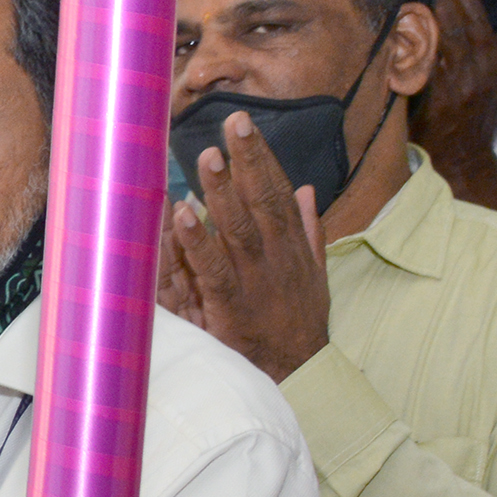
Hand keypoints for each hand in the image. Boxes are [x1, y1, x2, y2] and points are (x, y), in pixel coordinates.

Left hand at [161, 111, 333, 381]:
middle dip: (248, 161)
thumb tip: (308, 190)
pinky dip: (198, 242)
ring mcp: (256, 280)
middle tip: (232, 123)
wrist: (300, 373)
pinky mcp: (233, 305)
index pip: (279, 192)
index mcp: (293, 246)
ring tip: (206, 157)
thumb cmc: (301, 323)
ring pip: (238, 229)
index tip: (246, 126)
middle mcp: (278, 256)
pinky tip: (182, 216)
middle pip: (263, 201)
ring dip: (222, 193)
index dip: (263, 158)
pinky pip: (214, 269)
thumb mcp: (314, 273)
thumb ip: (309, 231)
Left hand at [411, 0, 496, 220]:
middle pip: (454, 29)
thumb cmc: (484, 112)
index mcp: (491, 64)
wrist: (465, 157)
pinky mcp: (429, 105)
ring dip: (418, 22)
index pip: (478, 22)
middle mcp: (473, 74)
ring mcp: (450, 90)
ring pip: (432, 49)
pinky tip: (389, 33)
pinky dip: (403, 54)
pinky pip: (414, 73)